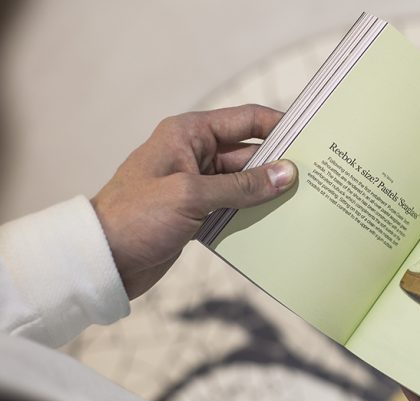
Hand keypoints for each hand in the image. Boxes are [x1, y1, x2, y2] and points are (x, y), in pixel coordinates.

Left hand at [91, 104, 296, 298]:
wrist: (102, 259)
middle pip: (249, 154)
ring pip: (244, 183)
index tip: (311, 138)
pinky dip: (252, 214)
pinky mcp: (197, 212)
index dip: (279, 127)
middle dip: (278, 166)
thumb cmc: (138, 217)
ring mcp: (197, 184)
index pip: (246, 120)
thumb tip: (287, 173)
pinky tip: (277, 223)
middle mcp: (195, 154)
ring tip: (304, 202)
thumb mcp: (192, 196)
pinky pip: (234, 206)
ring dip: (267, 193)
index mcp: (189, 134)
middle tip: (316, 178)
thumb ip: (242, 186)